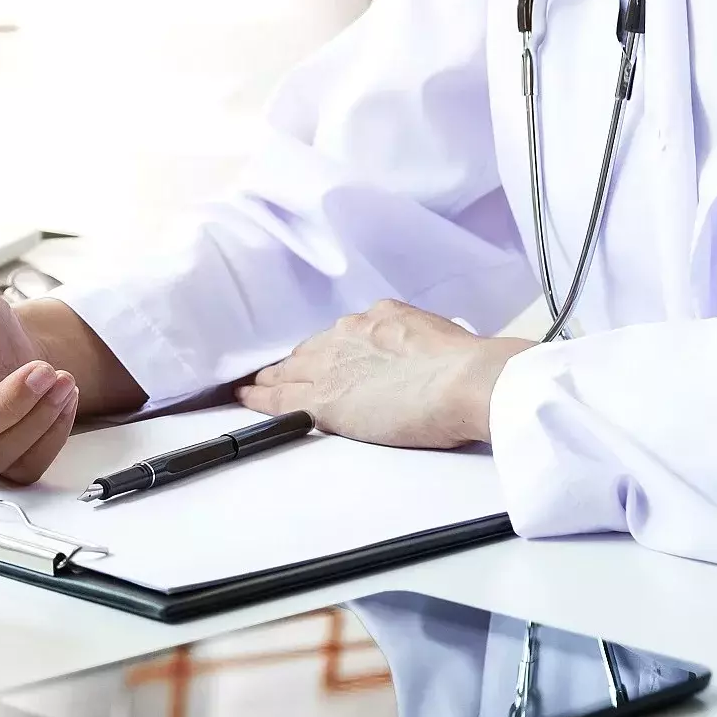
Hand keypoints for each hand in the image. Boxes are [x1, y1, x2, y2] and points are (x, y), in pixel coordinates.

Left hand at [236, 300, 533, 447]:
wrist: (469, 381)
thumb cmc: (470, 366)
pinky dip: (259, 398)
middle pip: (310, 350)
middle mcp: (348, 334)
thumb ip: (415, 343)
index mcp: (379, 317)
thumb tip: (416, 355)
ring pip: (289, 370)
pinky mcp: (323, 398)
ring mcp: (331, 366)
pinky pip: (279, 397)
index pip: (341, 336)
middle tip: (282, 374)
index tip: (324, 359)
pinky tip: (246, 399)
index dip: (327, 350)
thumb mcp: (439, 336)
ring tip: (256, 387)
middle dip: (298, 363)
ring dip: (274, 379)